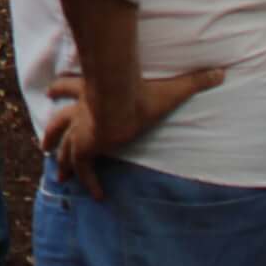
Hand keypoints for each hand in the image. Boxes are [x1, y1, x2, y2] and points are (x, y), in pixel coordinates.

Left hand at [43, 67, 225, 196]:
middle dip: (53, 132)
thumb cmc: (141, 91)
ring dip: (58, 155)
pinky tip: (94, 193)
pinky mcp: (86, 146)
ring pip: (63, 143)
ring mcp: (81, 128)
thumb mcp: (170, 86)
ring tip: (55, 168)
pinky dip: (87, 179)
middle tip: (44, 144)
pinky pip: (83, 167)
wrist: (121, 98)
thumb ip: (194, 79)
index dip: (61, 88)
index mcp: (91, 91)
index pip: (70, 86)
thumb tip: (221, 71)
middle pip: (59, 119)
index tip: (51, 91)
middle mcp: (81, 109)